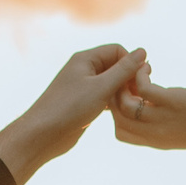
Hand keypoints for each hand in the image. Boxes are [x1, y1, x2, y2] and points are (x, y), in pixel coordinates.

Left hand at [0, 45, 151, 184]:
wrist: (43, 134)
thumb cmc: (70, 108)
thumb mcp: (101, 87)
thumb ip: (123, 70)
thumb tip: (143, 51)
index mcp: (85, 58)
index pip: (117, 50)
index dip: (132, 63)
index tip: (142, 81)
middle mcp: (84, 69)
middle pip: (115, 66)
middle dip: (129, 78)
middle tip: (139, 96)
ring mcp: (83, 86)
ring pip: (111, 83)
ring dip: (123, 92)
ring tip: (131, 106)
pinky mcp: (84, 102)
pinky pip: (105, 96)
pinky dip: (115, 102)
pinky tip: (120, 113)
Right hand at [112, 70, 185, 159]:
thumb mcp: (183, 131)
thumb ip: (167, 122)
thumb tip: (160, 104)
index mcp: (155, 141)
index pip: (120, 133)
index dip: (118, 115)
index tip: (129, 98)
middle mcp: (154, 133)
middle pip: (116, 119)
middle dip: (115, 97)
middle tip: (128, 80)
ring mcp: (161, 118)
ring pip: (122, 105)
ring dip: (123, 84)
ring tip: (136, 71)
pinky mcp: (171, 102)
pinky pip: (142, 87)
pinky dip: (139, 73)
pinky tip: (148, 67)